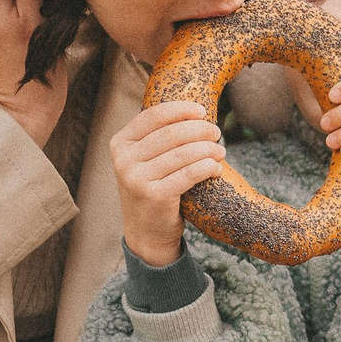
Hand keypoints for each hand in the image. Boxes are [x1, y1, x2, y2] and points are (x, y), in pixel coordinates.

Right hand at [111, 102, 224, 268]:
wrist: (146, 232)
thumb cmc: (153, 188)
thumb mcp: (144, 160)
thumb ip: (158, 137)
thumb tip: (195, 111)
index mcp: (120, 143)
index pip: (153, 116)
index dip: (181, 109)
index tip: (202, 111)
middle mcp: (124, 160)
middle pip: (172, 133)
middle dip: (200, 130)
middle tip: (216, 133)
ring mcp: (136, 179)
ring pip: (183, 153)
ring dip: (208, 149)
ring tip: (220, 151)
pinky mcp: (153, 196)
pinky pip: (189, 174)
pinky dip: (207, 167)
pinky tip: (216, 168)